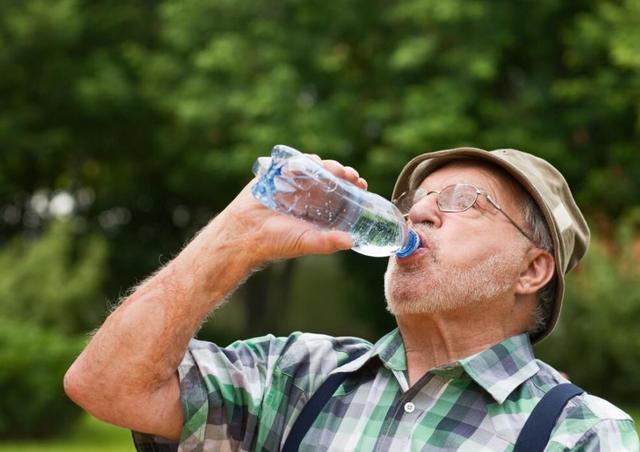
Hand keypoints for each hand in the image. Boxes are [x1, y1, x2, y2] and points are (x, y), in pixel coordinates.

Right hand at [210, 156, 367, 266]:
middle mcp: (307, 195)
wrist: (245, 234)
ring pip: (312, 167)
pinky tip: (308, 165)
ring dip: (324, 165)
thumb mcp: (307, 242)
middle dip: (341, 172)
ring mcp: (291, 183)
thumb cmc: (276, 242)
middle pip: (329, 176)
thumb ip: (328, 242)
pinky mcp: (275, 175)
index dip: (351, 186)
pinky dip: (300, 161)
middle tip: (349, 174)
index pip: (340, 193)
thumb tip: (351, 241)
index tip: (361, 183)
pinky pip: (290, 163)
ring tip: (332, 169)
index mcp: (317, 209)